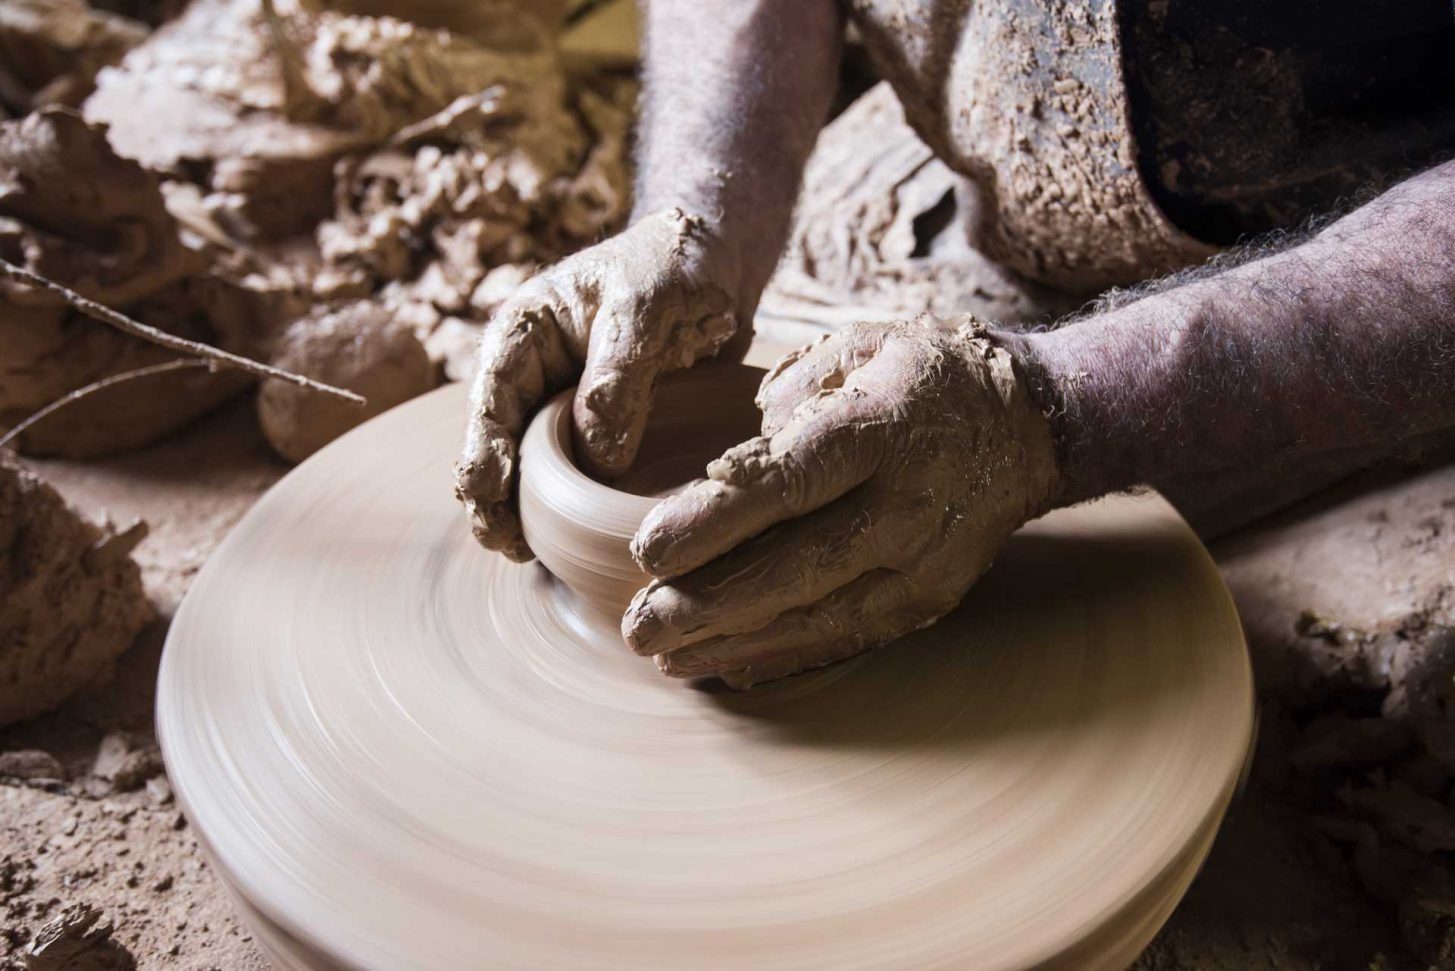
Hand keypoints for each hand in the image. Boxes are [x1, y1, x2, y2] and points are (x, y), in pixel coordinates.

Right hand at [455, 208, 744, 560]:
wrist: (719, 264)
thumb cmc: (675, 267)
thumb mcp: (647, 309)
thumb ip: (618, 378)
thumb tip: (597, 458)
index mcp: (529, 328)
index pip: (493, 391)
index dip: (483, 444)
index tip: (486, 489)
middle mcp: (536, 370)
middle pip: (497, 437)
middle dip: (491, 492)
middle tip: (502, 541)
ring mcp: (564, 402)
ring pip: (529, 462)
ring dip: (521, 507)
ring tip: (523, 553)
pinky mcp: (599, 428)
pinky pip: (574, 473)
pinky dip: (564, 507)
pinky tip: (563, 544)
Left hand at [622, 316, 1059, 687]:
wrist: (1029, 428)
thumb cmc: (922, 379)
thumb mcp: (863, 346)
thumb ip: (793, 389)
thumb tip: (737, 453)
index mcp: (880, 429)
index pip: (787, 482)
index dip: (715, 521)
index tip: (646, 551)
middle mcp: (905, 503)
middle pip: (796, 566)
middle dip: (710, 604)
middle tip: (638, 627)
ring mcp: (923, 561)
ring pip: (819, 614)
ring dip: (736, 640)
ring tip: (666, 656)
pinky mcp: (930, 598)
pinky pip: (850, 636)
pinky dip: (785, 655)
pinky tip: (727, 664)